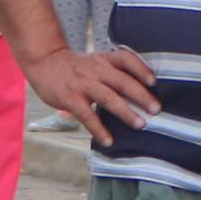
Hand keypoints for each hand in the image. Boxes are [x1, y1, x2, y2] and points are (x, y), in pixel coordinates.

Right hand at [23, 40, 160, 144]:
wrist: (44, 62)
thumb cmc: (76, 66)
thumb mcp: (96, 61)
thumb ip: (114, 73)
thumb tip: (142, 92)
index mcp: (104, 59)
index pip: (126, 59)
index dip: (141, 69)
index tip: (153, 81)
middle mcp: (96, 70)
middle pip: (122, 81)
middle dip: (141, 95)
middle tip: (156, 109)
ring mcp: (83, 84)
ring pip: (108, 98)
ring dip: (126, 112)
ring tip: (140, 125)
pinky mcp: (70, 99)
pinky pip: (87, 116)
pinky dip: (99, 129)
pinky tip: (109, 141)